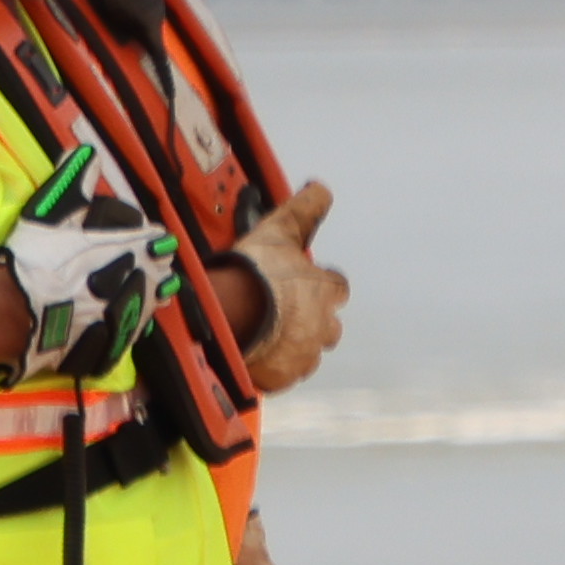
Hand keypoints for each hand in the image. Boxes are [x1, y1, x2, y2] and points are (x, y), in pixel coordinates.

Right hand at [0, 155, 186, 384]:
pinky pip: (129, 336)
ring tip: (152, 291)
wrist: (17, 310)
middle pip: (157, 275)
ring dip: (151, 296)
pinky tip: (127, 324)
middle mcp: (135, 284)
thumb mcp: (49, 212)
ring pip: (149, 307)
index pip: (153, 243)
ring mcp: (125, 318)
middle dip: (157, 268)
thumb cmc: (35, 257)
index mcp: (126, 251)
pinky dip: (131, 327)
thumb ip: (73, 183)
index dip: (154, 241)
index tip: (157, 239)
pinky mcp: (111, 346)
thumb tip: (88, 153)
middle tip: (156, 265)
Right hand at [227, 177, 349, 398]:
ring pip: (307, 350)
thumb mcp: (279, 231)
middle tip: (280, 311)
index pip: (335, 286)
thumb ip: (303, 210)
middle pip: (326, 323)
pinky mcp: (283, 376)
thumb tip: (321, 187)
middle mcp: (323, 326)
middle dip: (310, 318)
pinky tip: (254, 354)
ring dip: (292, 342)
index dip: (320, 282)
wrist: (229, 319)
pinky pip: (283, 373)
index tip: (304, 281)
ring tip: (264, 334)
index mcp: (325, 292)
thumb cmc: (255, 274)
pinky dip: (273, 365)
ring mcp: (304, 354)